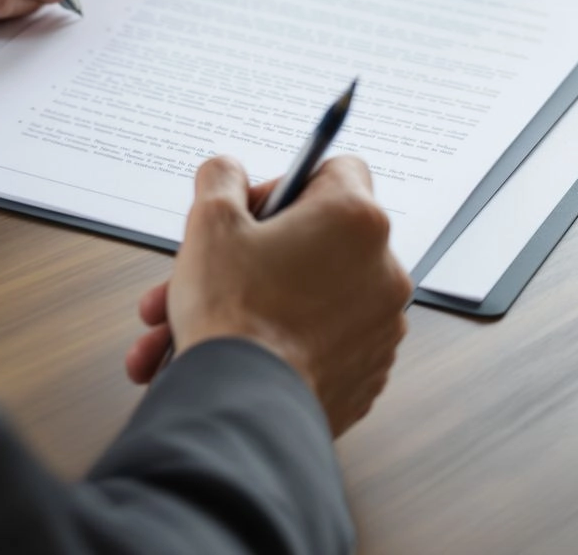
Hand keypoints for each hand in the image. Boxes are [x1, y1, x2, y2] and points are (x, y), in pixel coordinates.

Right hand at [126, 155, 411, 436]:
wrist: (246, 407)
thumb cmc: (235, 314)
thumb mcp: (210, 222)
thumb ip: (220, 178)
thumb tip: (227, 172)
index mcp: (354, 219)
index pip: (336, 169)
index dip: (284, 184)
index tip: (253, 208)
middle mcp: (382, 269)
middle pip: (314, 237)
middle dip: (254, 250)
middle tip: (212, 266)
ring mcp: (380, 325)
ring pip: (308, 291)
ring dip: (255, 295)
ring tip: (194, 318)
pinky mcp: (366, 370)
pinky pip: (319, 336)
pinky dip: (280, 335)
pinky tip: (231, 346)